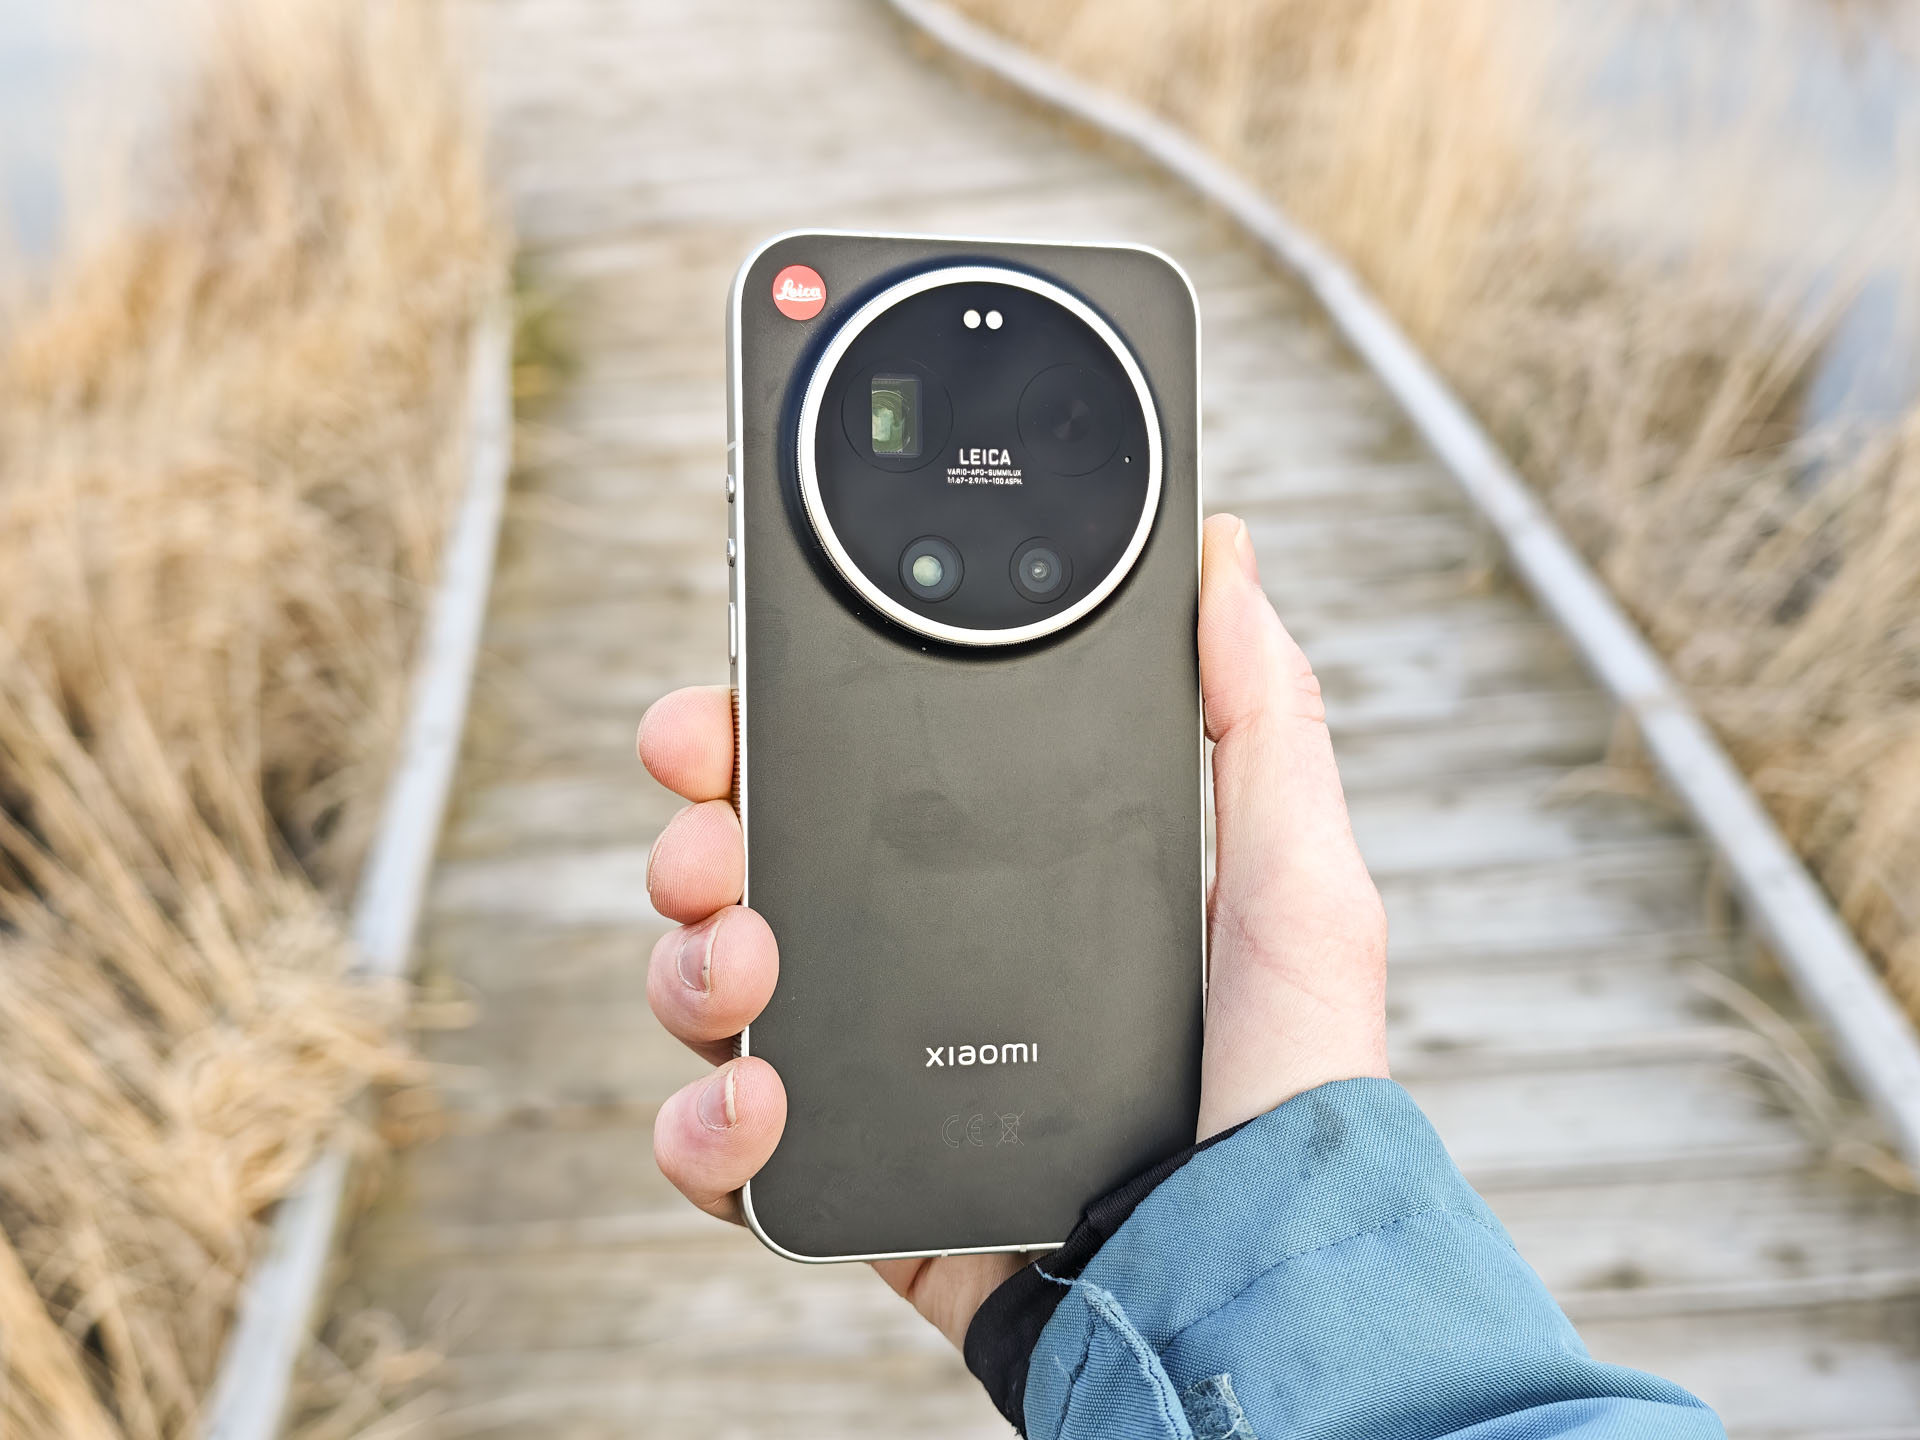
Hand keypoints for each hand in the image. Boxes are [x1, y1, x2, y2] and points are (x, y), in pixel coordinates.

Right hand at [637, 512, 1388, 1347]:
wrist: (1246, 1274)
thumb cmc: (1292, 1083)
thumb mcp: (1300, 880)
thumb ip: (1261, 718)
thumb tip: (1229, 560)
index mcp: (1005, 882)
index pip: (858, 777)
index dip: (774, 727)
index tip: (729, 698)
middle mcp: (927, 963)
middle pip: (755, 869)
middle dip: (699, 834)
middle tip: (705, 829)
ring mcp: (880, 1072)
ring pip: (712, 989)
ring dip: (688, 963)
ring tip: (744, 964)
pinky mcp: (855, 1180)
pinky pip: (720, 1143)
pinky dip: (701, 1120)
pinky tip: (758, 1100)